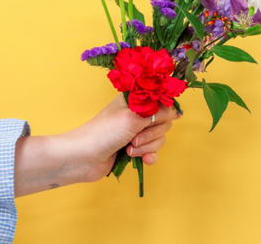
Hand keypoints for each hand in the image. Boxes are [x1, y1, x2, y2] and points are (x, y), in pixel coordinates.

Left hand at [14, 94, 180, 196]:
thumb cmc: (104, 133)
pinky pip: (153, 152)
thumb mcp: (133, 117)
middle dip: (152, 133)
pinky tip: (142, 160)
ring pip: (159, 138)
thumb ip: (157, 112)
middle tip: (134, 138)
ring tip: (130, 149)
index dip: (163, 112)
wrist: (84, 158)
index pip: (161, 101)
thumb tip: (176, 111)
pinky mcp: (134, 149)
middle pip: (163, 122)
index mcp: (135, 100)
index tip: (155, 119)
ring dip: (147, 147)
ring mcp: (135, 132)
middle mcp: (137, 114)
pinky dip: (149, 156)